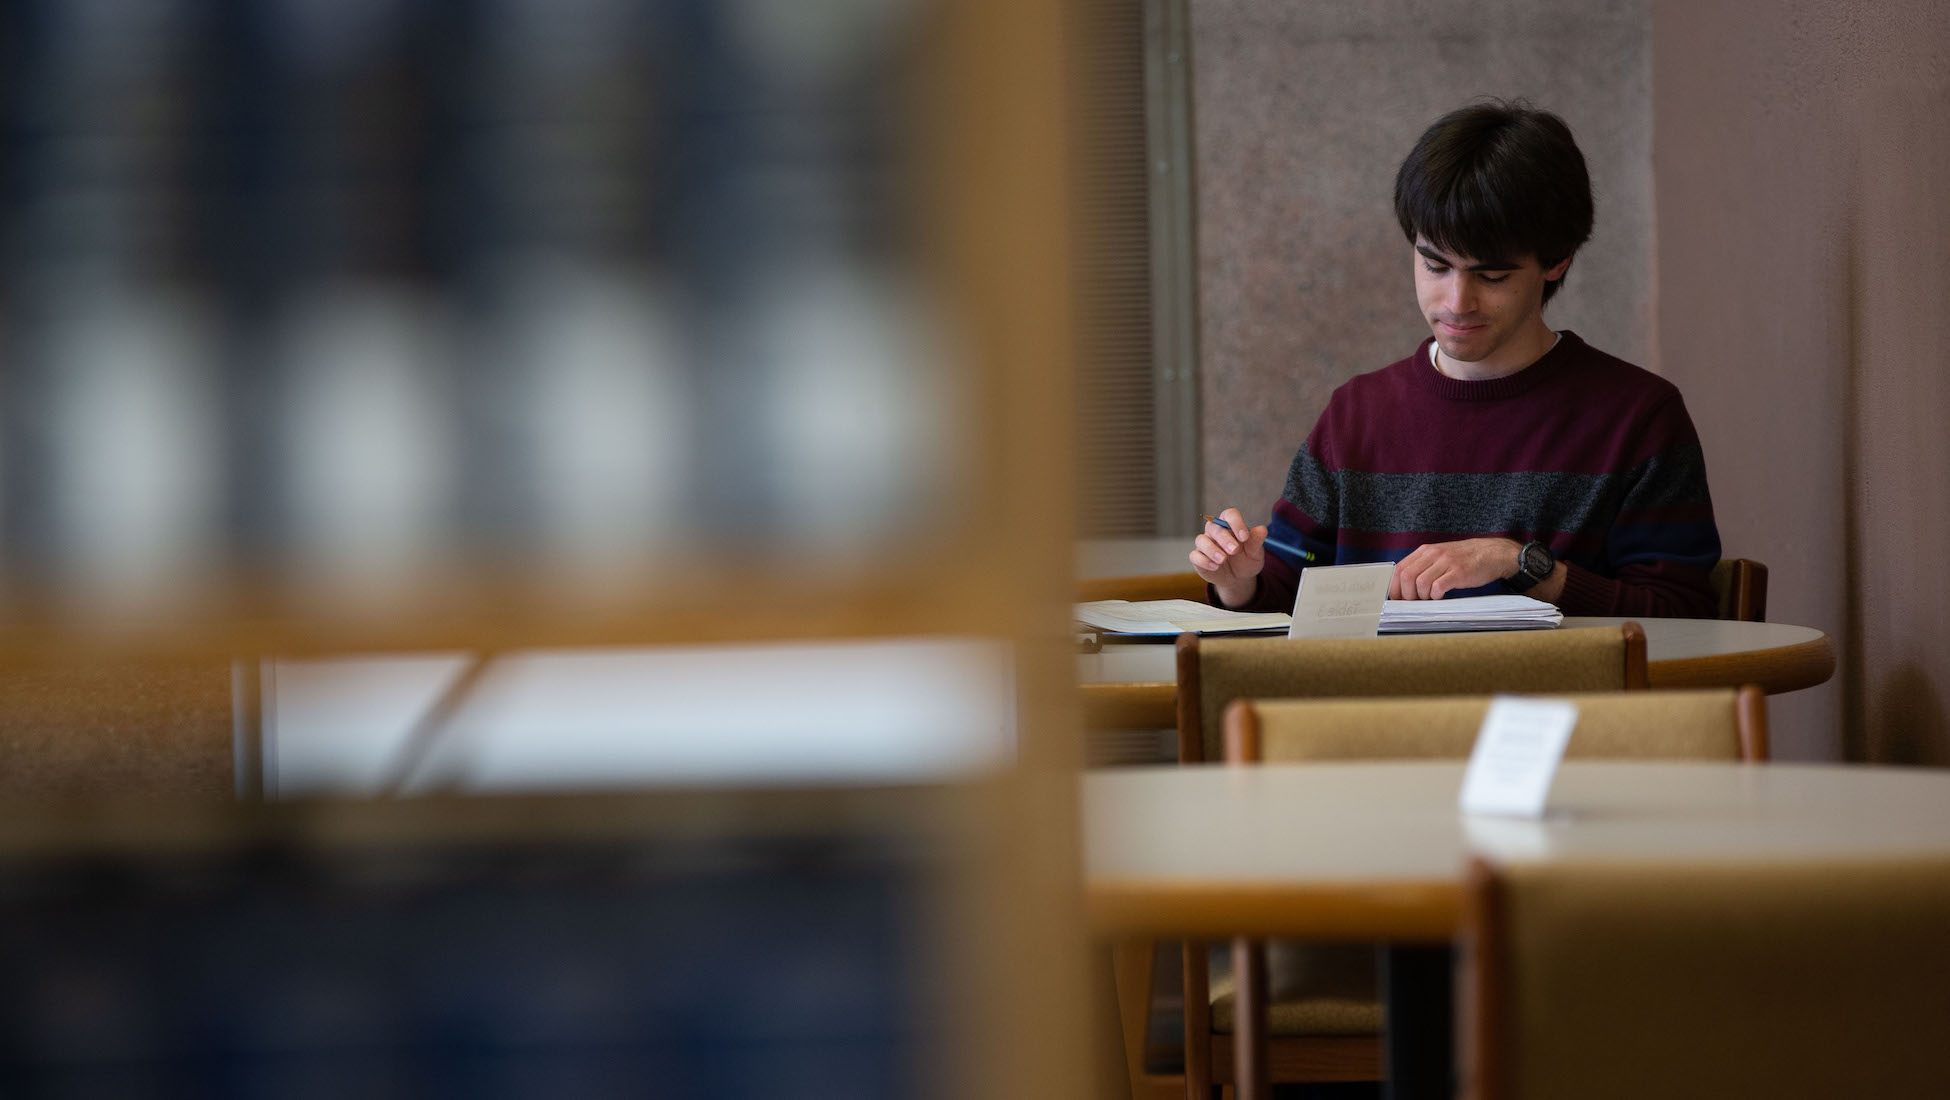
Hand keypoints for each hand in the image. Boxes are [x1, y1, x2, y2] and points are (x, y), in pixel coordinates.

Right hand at [1189, 507, 1266, 607]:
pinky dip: (1204, 561)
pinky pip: (1195, 556)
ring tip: (1223, 560)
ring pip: (1201, 540)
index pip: (1229, 515)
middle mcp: (1215, 531)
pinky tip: (1215, 567)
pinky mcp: (1198, 558)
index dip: (1236, 523)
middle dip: (1224, 538)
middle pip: (1214, 527)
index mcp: (1230, 525)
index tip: (1245, 537)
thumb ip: (1256, 541)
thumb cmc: (1246, 560)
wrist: (1239, 578)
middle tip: (1235, 550)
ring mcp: (1205, 544)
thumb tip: (1262, 529)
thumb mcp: (1255, 553)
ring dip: (1212, 549)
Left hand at [1388, 537, 1521, 599]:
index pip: (1399, 569)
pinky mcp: (1458, 572)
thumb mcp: (1440, 556)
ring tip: (1429, 599)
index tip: (1397, 599)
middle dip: (1406, 595)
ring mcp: (1446, 562)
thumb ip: (1423, 566)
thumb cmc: (1464, 559)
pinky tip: (1441, 597)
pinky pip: (1438, 587)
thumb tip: (1404, 587)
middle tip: (1413, 603)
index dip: (1394, 587)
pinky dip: (1435, 596)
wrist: (1492, 553)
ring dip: (1421, 597)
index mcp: (1425, 551)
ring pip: (1420, 583)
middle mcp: (1433, 554)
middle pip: (1406, 576)